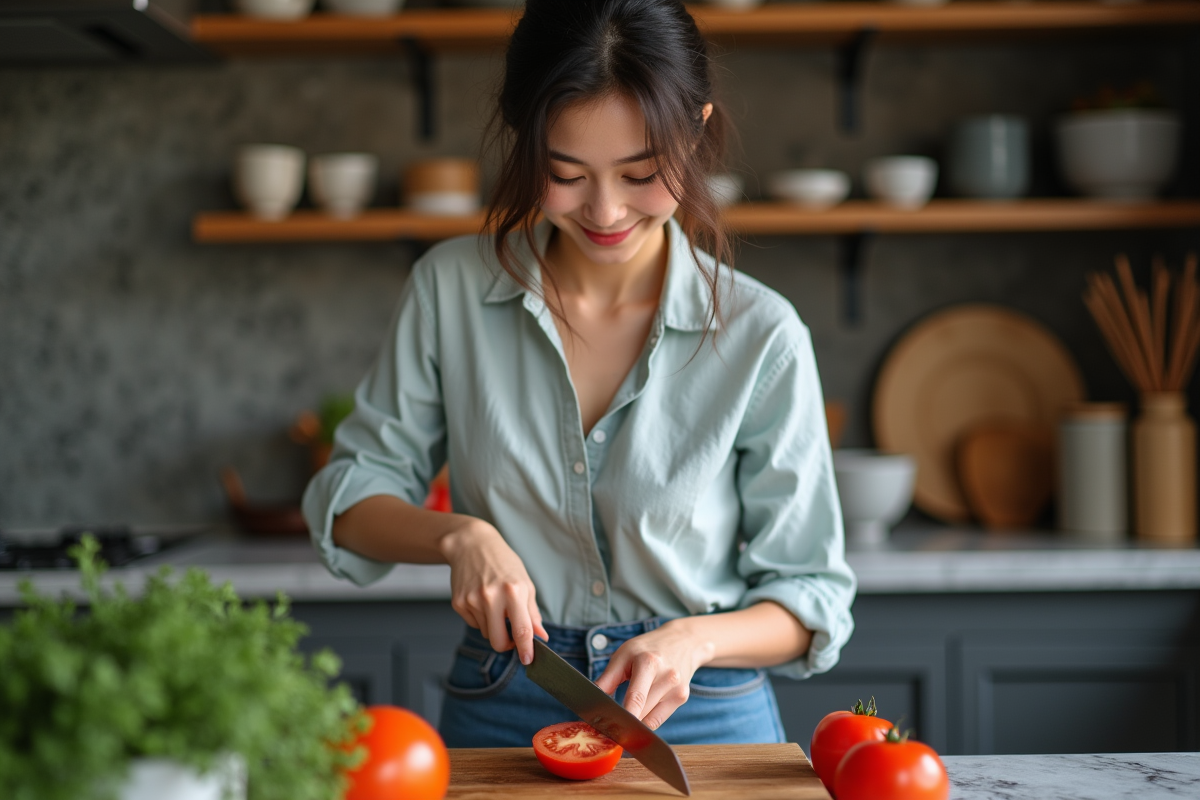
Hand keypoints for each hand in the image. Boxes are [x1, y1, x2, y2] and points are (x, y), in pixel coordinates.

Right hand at [439, 518, 548, 665]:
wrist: (471, 545)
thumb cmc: (503, 563)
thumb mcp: (524, 583)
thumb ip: (532, 612)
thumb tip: (541, 637)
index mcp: (513, 591)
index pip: (522, 630)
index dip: (526, 649)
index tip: (529, 660)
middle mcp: (491, 596)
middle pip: (498, 642)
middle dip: (506, 645)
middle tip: (511, 637)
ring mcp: (472, 600)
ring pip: (486, 633)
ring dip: (494, 627)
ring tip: (495, 604)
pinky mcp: (458, 603)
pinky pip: (474, 624)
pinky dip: (481, 618)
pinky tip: (481, 599)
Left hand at [593, 619, 714, 729]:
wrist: (683, 641)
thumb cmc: (647, 647)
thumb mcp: (623, 654)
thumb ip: (607, 678)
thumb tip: (592, 700)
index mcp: (649, 663)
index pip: (636, 698)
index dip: (622, 717)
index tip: (608, 730)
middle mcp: (667, 677)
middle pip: (641, 712)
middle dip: (624, 721)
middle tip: (609, 725)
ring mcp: (677, 689)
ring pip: (650, 720)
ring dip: (635, 723)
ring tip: (625, 717)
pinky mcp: (682, 698)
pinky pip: (659, 719)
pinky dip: (646, 720)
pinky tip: (640, 713)